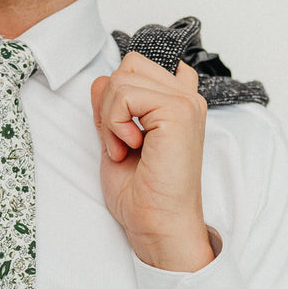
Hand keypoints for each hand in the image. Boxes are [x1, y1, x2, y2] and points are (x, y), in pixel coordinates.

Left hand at [91, 52, 213, 271]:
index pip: (135, 67)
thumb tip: (101, 79)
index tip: (122, 136)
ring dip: (110, 117)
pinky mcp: (178, 111)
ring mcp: (185, 101)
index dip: (116, 97)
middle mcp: (186, 96)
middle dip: (110, 103)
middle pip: (128, 65)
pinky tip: (130, 149)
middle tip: (120, 142)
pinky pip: (124, 94)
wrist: (155, 223)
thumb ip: (110, 106)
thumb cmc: (141, 193)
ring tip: (125, 149)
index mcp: (176, 101)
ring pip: (122, 77)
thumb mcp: (114, 138)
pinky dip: (115, 123)